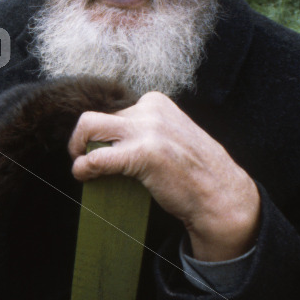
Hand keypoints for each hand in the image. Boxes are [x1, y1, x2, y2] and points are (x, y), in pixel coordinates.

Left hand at [68, 92, 260, 261]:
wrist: (221, 196)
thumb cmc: (192, 171)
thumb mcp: (168, 135)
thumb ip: (141, 129)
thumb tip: (102, 137)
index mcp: (156, 102)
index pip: (110, 110)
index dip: (100, 132)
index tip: (100, 148)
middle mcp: (151, 110)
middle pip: (94, 116)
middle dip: (82, 138)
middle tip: (82, 157)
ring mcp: (148, 129)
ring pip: (88, 126)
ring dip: (78, 148)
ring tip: (83, 167)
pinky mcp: (144, 153)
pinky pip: (96, 157)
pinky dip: (83, 167)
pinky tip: (84, 176)